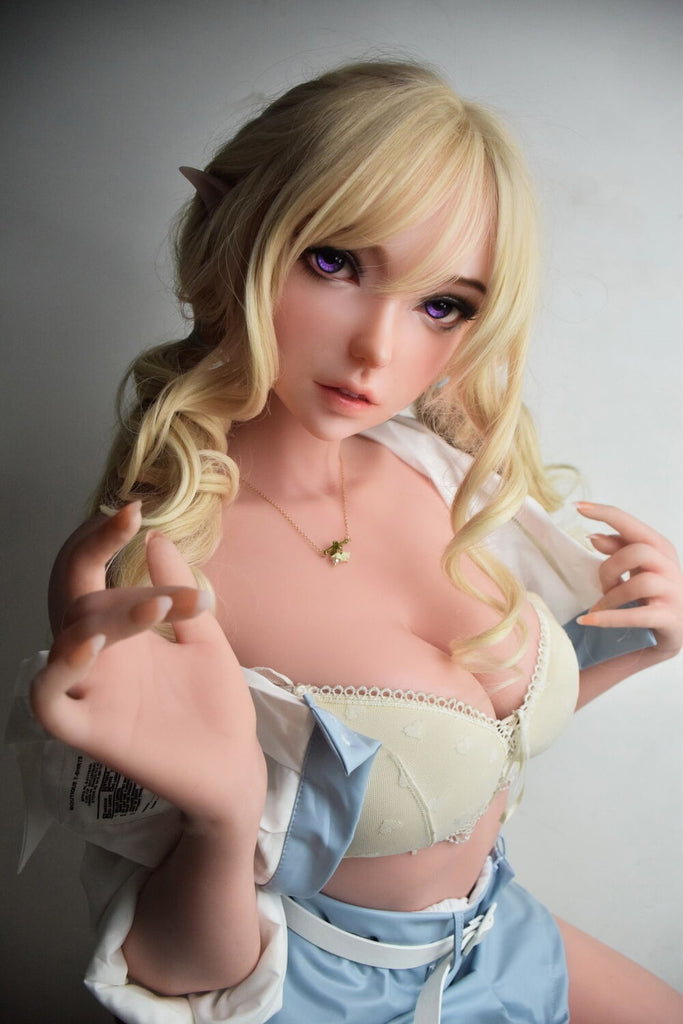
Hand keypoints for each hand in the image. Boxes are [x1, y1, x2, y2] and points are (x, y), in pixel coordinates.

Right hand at [32, 504, 266, 828]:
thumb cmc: (215, 703)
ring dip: (99, 617)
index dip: (98, 540)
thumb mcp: (204, 636)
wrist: (235, 764)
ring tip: (147, 608)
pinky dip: (55, 675)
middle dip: (104, 571)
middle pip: (76, 601)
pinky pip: (49, 705)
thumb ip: (178, 592)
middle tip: (150, 566)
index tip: (133, 510)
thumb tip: (156, 537)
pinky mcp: (93, 733)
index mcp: (121, 632)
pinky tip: (88, 647)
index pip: (89, 575)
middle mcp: (99, 658)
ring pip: (63, 645)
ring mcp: (92, 694)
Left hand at [576, 502, 682, 659]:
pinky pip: (639, 615)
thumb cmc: (644, 601)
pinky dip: (610, 618)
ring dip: (612, 595)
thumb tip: (594, 536)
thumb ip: (616, 551)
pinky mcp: (672, 620)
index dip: (606, 514)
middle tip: (601, 586)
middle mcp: (672, 569)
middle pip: (639, 551)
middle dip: (611, 567)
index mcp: (661, 551)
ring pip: (641, 582)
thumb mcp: (630, 572)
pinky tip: (589, 621)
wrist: (663, 639)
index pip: (633, 526)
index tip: (577, 508)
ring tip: (600, 607)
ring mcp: (675, 595)